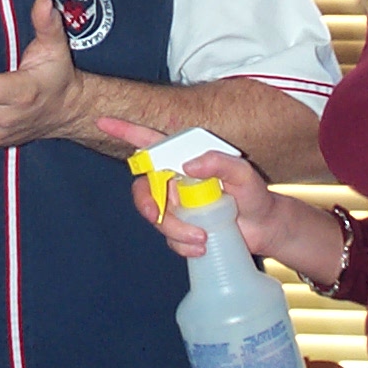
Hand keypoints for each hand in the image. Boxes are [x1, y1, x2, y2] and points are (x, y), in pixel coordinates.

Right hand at [100, 116, 284, 258]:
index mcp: (186, 158)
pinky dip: (182, 244)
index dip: (125, 131)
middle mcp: (176, 180)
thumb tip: (189, 164)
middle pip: (144, 188)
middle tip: (159, 217)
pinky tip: (202, 246)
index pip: (151, 142)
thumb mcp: (244, 174)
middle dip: (148, 205)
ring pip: (155, 216)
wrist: (264, 227)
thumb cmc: (254, 194)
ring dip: (173, 230)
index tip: (103, 121)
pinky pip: (168, 238)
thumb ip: (220, 162)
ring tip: (201, 238)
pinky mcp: (181, 228)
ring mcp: (177, 205)